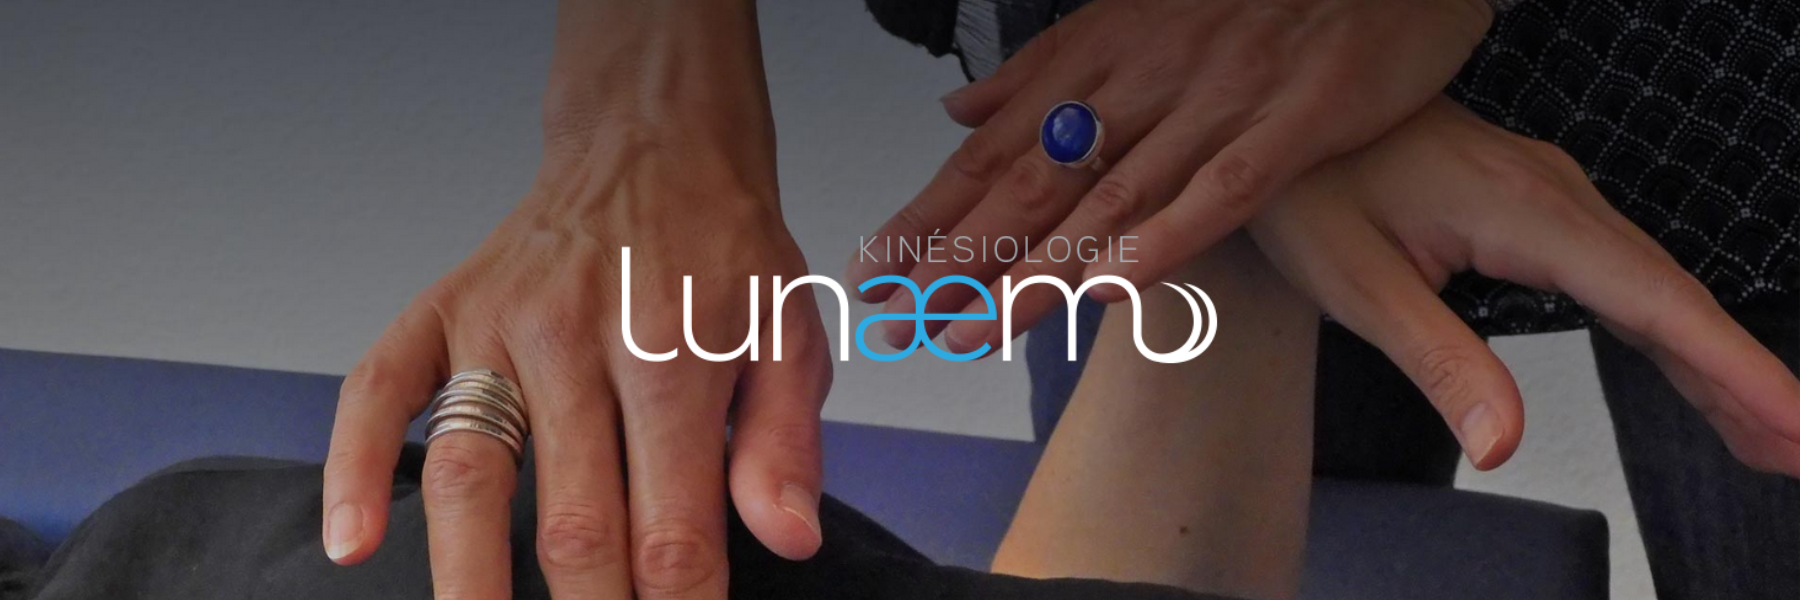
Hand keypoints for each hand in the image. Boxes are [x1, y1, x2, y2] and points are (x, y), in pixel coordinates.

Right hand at [321, 2, 832, 598]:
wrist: (655, 147)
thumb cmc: (725, 254)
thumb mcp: (790, 335)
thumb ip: (786, 444)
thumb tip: (788, 540)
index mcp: (675, 354)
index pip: (673, 526)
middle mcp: (577, 340)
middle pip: (574, 520)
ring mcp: (497, 327)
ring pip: (470, 474)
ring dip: (471, 579)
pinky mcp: (440, 312)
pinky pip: (377, 392)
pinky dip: (352, 470)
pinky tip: (353, 545)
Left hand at [848, 0, 1494, 350]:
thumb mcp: (1129, 12)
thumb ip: (1041, 72)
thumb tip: (961, 112)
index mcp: (1096, 52)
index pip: (991, 149)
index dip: (929, 214)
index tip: (878, 269)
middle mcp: (1142, 77)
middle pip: (1031, 181)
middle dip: (956, 256)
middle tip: (900, 317)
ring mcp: (1216, 101)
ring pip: (1108, 199)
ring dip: (1034, 273)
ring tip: (975, 330)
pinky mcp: (1293, 122)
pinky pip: (1217, 192)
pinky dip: (1160, 242)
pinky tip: (1107, 291)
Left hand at [1248, 97, 1799, 472]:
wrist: (1281, 119)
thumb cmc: (1309, 190)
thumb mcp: (1356, 284)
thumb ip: (1437, 361)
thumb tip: (1502, 445)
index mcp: (1524, 211)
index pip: (1652, 301)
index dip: (1729, 367)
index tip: (1788, 422)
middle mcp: (1556, 195)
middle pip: (1672, 296)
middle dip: (1741, 377)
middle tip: (1793, 453)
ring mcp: (1552, 195)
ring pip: (1654, 286)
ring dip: (1712, 358)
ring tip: (1766, 434)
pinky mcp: (1536, 206)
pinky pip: (1622, 272)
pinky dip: (1667, 327)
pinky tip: (1692, 367)